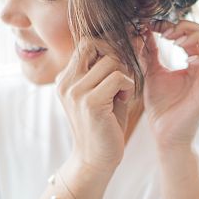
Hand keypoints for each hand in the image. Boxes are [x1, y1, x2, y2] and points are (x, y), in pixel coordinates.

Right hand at [56, 35, 143, 173]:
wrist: (95, 160)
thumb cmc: (104, 125)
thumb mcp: (103, 92)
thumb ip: (110, 69)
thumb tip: (133, 38)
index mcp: (65, 78)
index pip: (85, 43)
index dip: (107, 46)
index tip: (121, 61)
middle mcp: (66, 82)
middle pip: (94, 44)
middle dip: (115, 54)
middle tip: (123, 76)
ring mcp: (75, 92)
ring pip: (110, 60)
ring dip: (124, 73)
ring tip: (122, 93)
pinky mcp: (90, 102)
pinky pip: (118, 77)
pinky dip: (128, 86)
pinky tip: (125, 99)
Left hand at [137, 19, 198, 148]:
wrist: (164, 134)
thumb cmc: (161, 107)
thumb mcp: (152, 73)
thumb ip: (150, 53)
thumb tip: (143, 30)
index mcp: (194, 63)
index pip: (195, 33)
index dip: (176, 24)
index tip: (154, 26)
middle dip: (189, 27)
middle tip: (167, 34)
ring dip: (198, 38)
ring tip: (177, 44)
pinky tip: (186, 62)